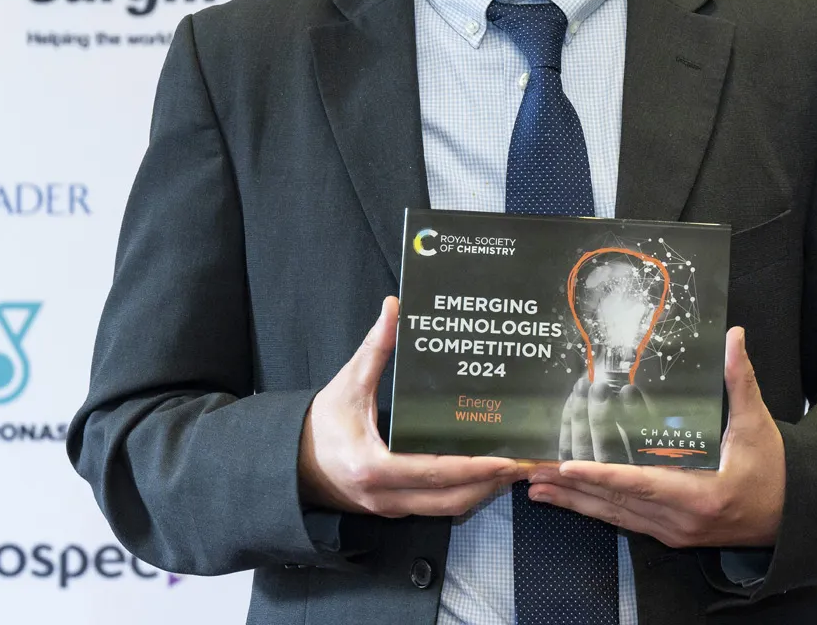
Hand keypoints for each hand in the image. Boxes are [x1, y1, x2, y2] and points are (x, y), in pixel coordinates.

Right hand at [298, 296, 520, 516]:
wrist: (292, 465)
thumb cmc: (321, 424)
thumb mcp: (346, 385)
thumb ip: (373, 349)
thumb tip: (394, 306)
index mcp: (374, 467)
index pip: (434, 473)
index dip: (472, 468)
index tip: (504, 459)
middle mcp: (385, 496)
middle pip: (450, 500)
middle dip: (490, 484)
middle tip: (524, 464)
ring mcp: (390, 508)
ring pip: (446, 510)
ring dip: (481, 492)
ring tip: (513, 470)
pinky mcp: (393, 509)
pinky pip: (435, 508)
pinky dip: (463, 494)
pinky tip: (484, 476)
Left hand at [527, 327, 784, 548]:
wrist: (790, 518)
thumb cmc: (774, 471)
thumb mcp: (756, 425)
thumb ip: (739, 381)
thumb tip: (733, 336)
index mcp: (700, 496)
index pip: (640, 485)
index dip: (602, 475)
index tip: (568, 467)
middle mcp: (680, 521)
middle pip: (617, 505)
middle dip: (572, 489)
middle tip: (531, 474)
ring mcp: (672, 532)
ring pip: (615, 517)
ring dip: (575, 502)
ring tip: (536, 488)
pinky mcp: (669, 534)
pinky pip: (624, 521)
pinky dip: (595, 508)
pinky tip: (570, 498)